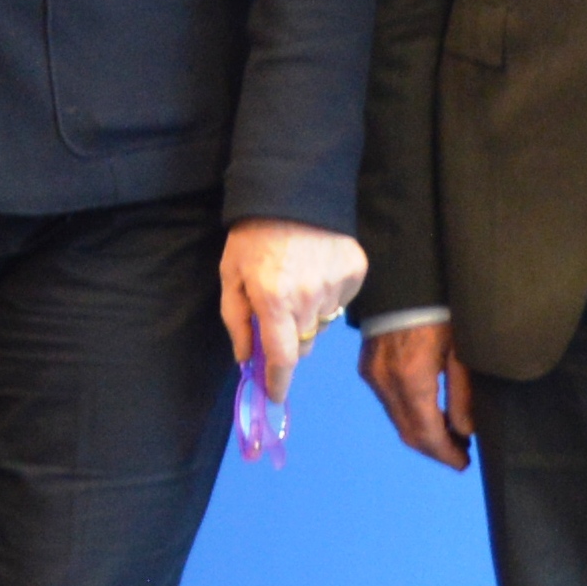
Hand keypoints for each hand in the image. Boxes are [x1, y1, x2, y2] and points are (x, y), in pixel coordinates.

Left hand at [216, 218, 366, 401]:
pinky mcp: (355, 272)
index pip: (282, 358)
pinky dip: (327, 296)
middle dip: (288, 340)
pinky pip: (340, 301)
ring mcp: (336, 286)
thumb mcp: (231, 275)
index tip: (275, 395)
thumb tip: (245, 358)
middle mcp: (309, 299)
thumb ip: (236, 320)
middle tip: (278, 317)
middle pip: (303, 343)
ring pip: (322, 323)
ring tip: (296, 283)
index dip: (278, 382)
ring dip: (308, 316)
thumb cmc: (252, 235)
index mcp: (274, 301)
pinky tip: (315, 271)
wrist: (292, 190)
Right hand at [360, 319, 469, 471]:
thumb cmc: (439, 310)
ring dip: (421, 434)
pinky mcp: (367, 368)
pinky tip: (428, 411)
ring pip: (397, 421)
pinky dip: (408, 415)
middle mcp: (386, 383)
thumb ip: (461, 394)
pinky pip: (388, 403)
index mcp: (412, 379)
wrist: (403, 279)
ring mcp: (372, 376)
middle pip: (409, 434)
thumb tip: (464, 431)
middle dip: (434, 450)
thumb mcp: (459, 351)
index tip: (464, 464)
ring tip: (449, 435)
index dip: (446, 454)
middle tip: (459, 455)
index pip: (427, 433)